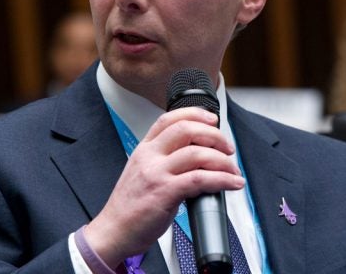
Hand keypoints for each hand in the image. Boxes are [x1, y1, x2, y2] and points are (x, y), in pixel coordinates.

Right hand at [84, 107, 244, 265]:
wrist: (113, 231)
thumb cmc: (129, 207)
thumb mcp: (142, 173)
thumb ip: (163, 160)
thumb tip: (197, 156)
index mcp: (144, 149)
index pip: (170, 119)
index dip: (195, 114)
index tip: (212, 119)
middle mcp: (149, 156)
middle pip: (187, 129)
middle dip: (215, 136)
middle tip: (228, 148)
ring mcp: (156, 173)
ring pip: (197, 153)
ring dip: (223, 161)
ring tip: (233, 170)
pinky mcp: (165, 192)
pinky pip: (200, 179)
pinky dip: (222, 179)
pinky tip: (232, 183)